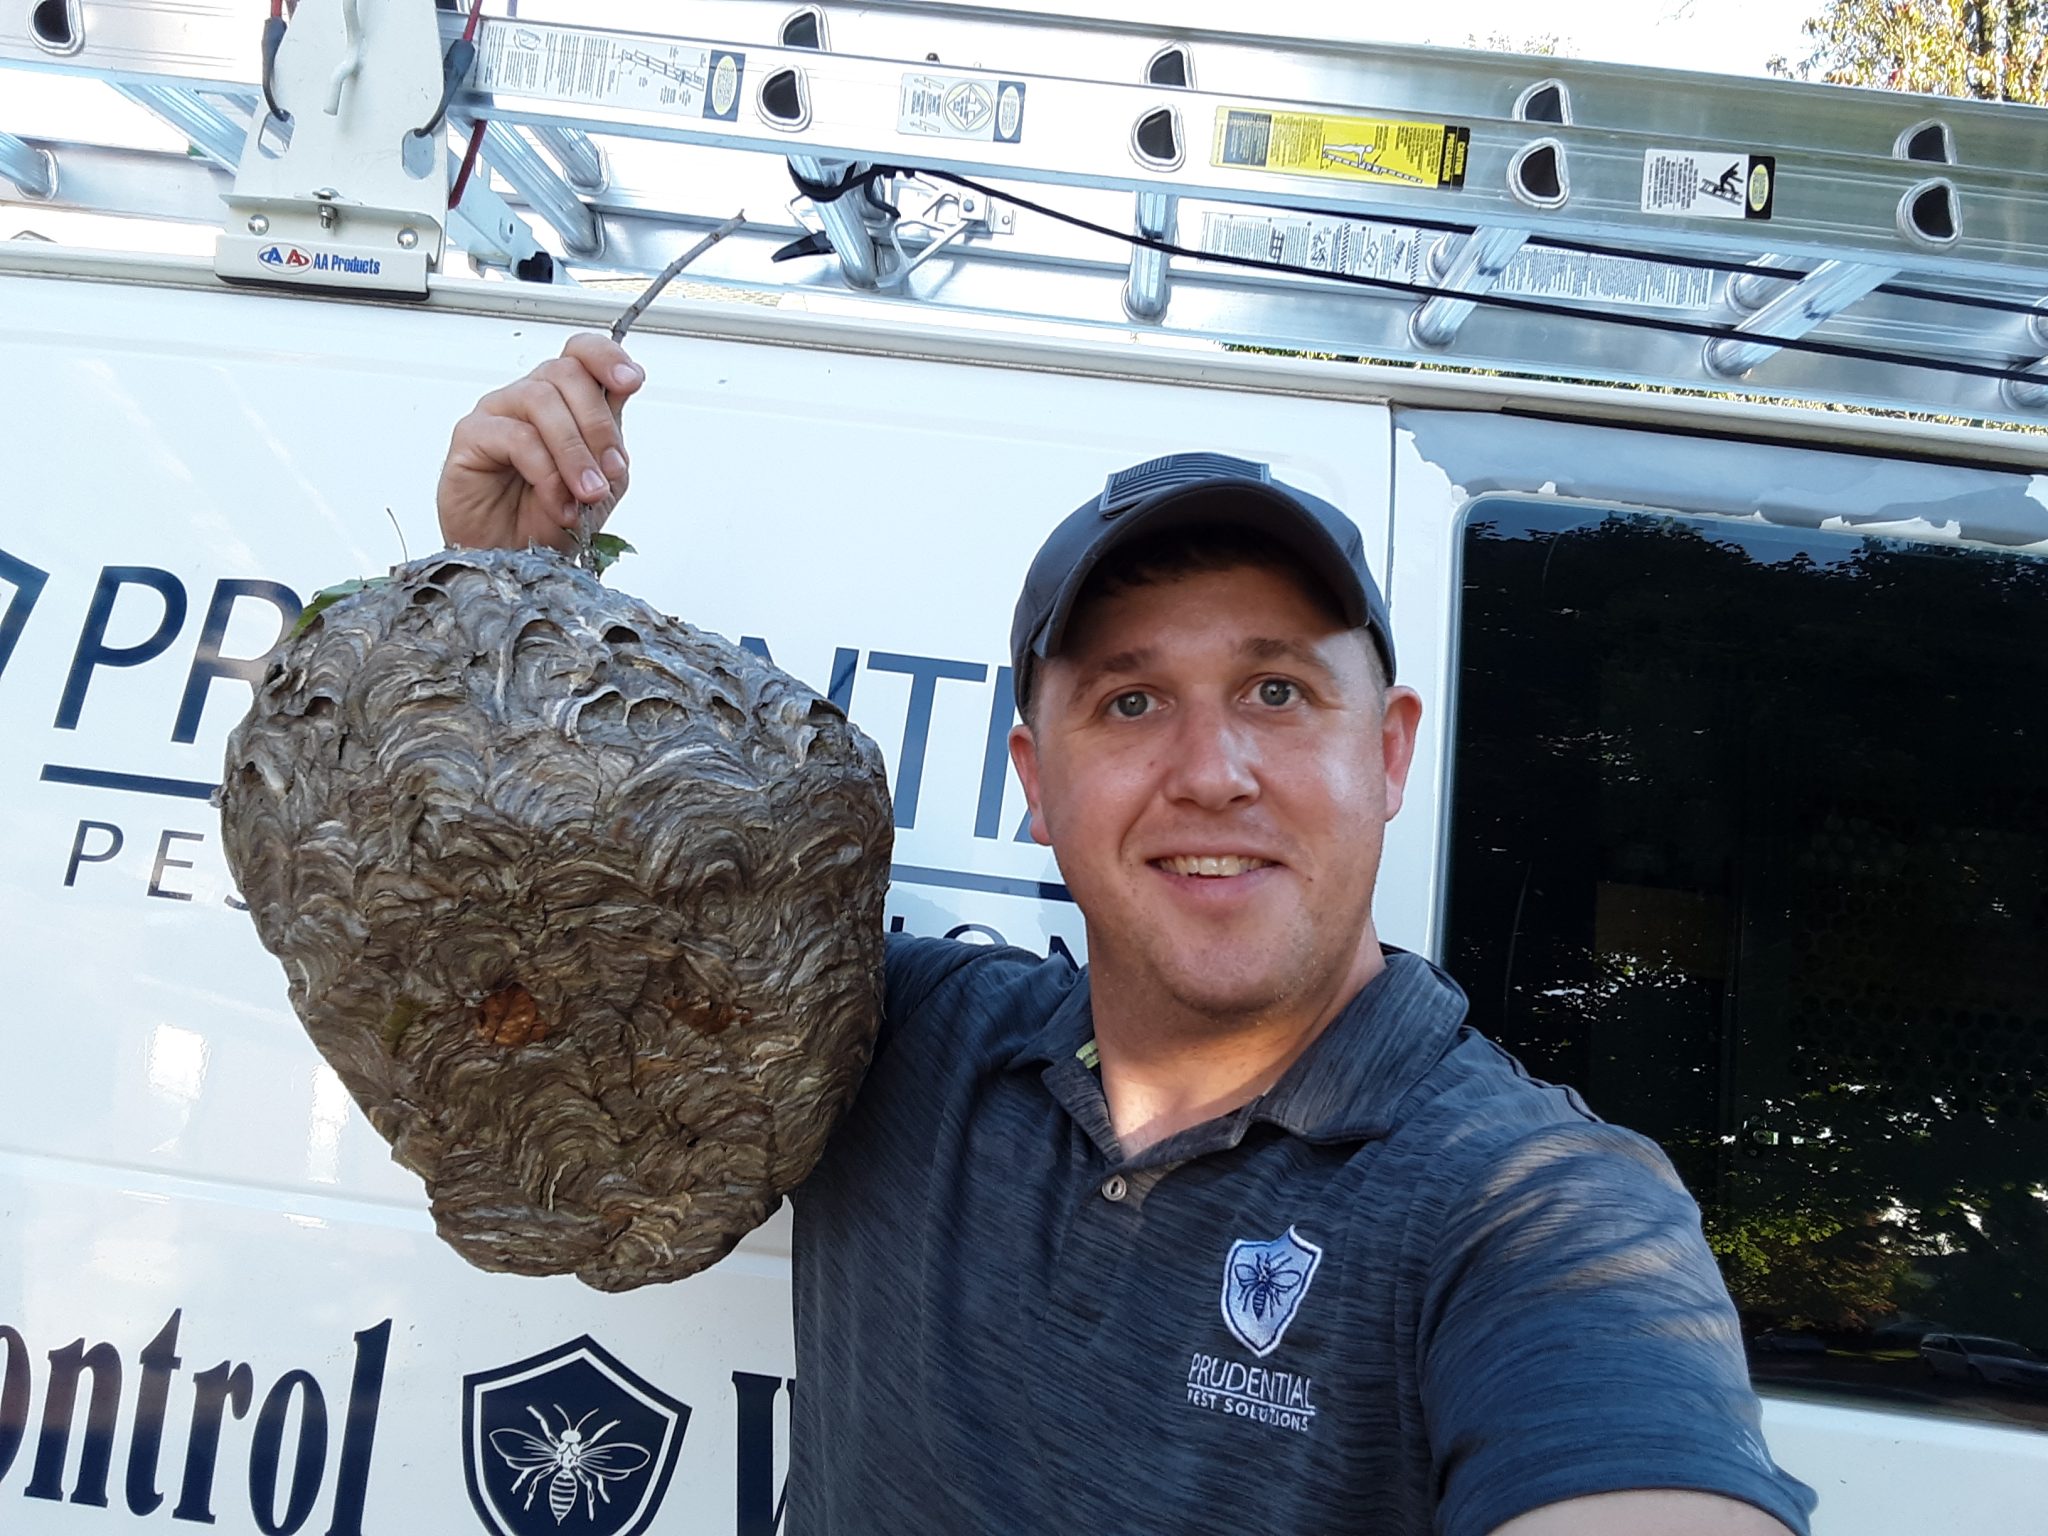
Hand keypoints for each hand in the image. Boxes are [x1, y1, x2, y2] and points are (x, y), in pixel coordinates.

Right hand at [436, 333, 645, 552]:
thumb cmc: (551, 520)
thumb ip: (611, 442)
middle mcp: (531, 398)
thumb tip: (618, 407)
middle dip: (598, 426)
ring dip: (574, 452)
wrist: (516, 561)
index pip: (582, 353)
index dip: (607, 357)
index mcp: (566, 401)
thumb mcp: (602, 482)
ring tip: (584, 493)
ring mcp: (499, 412)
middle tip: (609, 473)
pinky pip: (515, 436)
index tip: (631, 380)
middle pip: (567, 373)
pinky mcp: (471, 435)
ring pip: (542, 401)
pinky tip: (556, 502)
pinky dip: (545, 472)